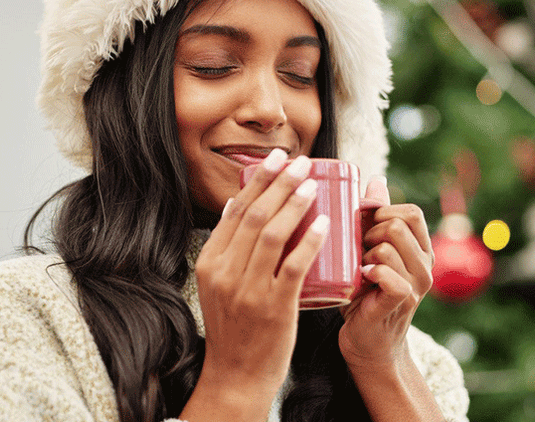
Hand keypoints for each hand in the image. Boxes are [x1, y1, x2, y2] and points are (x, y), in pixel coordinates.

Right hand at [192, 150, 328, 398]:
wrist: (237, 376)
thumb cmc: (235, 327)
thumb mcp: (219, 285)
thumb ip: (228, 249)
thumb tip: (239, 206)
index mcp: (210, 263)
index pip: (235, 211)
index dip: (258, 181)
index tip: (276, 159)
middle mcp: (225, 273)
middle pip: (254, 216)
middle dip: (279, 183)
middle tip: (299, 161)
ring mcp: (249, 290)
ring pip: (273, 235)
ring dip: (294, 204)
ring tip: (311, 184)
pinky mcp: (274, 307)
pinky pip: (294, 266)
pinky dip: (309, 241)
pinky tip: (324, 224)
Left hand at [338, 176, 433, 370]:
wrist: (368, 343)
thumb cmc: (364, 295)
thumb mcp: (368, 252)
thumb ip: (375, 219)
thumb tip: (376, 179)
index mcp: (421, 249)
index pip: (410, 212)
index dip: (381, 211)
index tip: (360, 226)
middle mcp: (425, 265)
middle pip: (398, 224)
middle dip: (369, 231)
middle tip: (357, 251)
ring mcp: (417, 285)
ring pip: (389, 246)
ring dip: (364, 254)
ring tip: (358, 269)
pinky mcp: (402, 302)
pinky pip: (388, 274)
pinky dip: (370, 273)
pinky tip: (361, 280)